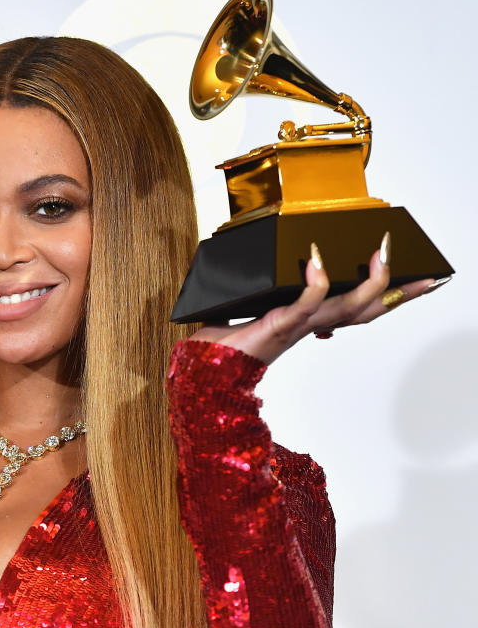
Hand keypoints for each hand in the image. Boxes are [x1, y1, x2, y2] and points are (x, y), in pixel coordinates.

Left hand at [191, 234, 442, 366]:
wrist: (202, 372)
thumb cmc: (223, 344)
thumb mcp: (252, 308)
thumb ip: (265, 293)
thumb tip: (269, 267)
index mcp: (308, 320)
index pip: (357, 308)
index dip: (390, 296)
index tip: (419, 282)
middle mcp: (309, 325)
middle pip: (366, 310)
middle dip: (398, 294)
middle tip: (425, 275)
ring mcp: (296, 326)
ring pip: (347, 309)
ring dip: (368, 283)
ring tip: (379, 254)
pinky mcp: (277, 325)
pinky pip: (304, 304)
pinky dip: (315, 284)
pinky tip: (317, 261)